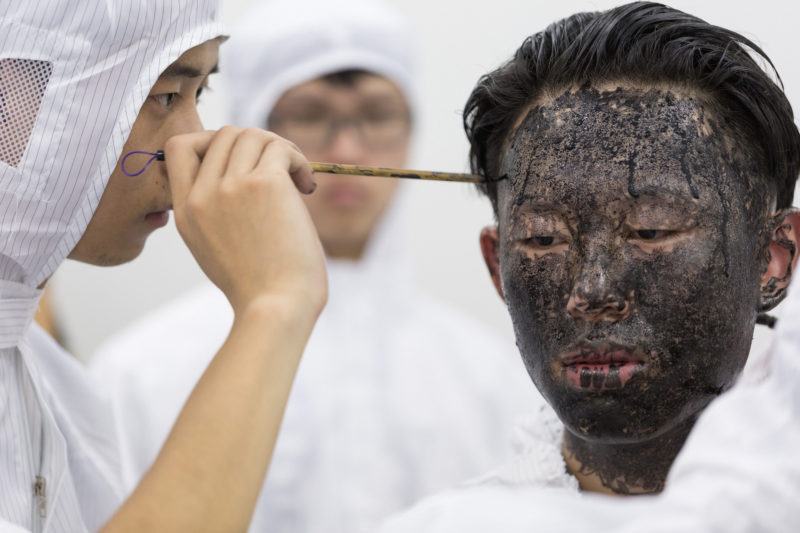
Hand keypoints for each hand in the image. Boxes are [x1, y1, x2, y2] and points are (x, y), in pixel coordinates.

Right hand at [165, 127, 326, 314]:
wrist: (277, 307)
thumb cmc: (257, 286)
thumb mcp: (213, 248)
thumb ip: (213, 211)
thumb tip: (237, 171)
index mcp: (185, 211)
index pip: (181, 146)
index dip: (213, 142)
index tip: (241, 163)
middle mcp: (202, 194)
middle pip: (223, 133)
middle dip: (256, 144)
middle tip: (280, 172)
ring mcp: (230, 187)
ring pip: (252, 134)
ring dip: (282, 149)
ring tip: (297, 179)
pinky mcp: (264, 184)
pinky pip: (280, 147)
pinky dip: (299, 159)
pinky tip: (307, 186)